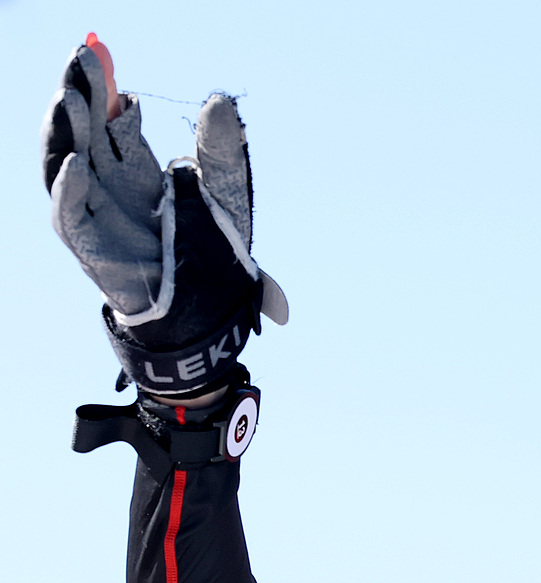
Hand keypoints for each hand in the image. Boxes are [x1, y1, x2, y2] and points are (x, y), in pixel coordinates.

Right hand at [43, 35, 285, 398]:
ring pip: (67, 165)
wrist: (211, 319)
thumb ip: (221, 151)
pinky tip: (75, 164)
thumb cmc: (215, 257)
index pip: (113, 121)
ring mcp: (97, 217)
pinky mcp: (93, 252)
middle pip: (85, 132)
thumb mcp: (224, 195)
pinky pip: (71, 218)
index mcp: (138, 170)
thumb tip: (220, 99)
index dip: (106, 91)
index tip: (107, 60)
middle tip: (82, 55)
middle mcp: (110, 188)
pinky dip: (69, 191)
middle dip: (80, 93)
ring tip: (69, 98)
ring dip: (66, 132)